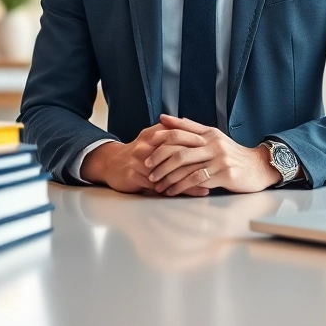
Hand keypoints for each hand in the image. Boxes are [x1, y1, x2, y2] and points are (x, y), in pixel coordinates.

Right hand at [79, 122, 212, 193]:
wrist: (111, 164)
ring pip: (169, 171)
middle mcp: (146, 145)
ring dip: (188, 180)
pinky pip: (158, 185)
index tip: (214, 151)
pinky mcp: (134, 175)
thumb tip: (196, 130)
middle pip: (175, 154)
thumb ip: (171, 135)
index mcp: (153, 134)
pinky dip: (174, 190)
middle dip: (196, 162)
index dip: (197, 144)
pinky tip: (185, 195)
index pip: (179, 137)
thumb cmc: (138, 154)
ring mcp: (139, 160)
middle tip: (215, 169)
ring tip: (207, 186)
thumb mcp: (152, 139)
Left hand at [143, 114, 280, 195]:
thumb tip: (166, 119)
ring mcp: (219, 159)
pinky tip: (172, 191)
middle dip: (160, 160)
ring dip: (168, 177)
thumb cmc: (232, 154)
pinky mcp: (224, 174)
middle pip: (179, 150)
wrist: (258, 167)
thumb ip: (190, 128)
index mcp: (209, 133)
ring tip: (156, 184)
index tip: (146, 145)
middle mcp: (213, 144)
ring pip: (186, 167)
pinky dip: (181, 187)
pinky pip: (197, 181)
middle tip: (147, 168)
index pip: (180, 132)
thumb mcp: (213, 137)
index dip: (161, 138)